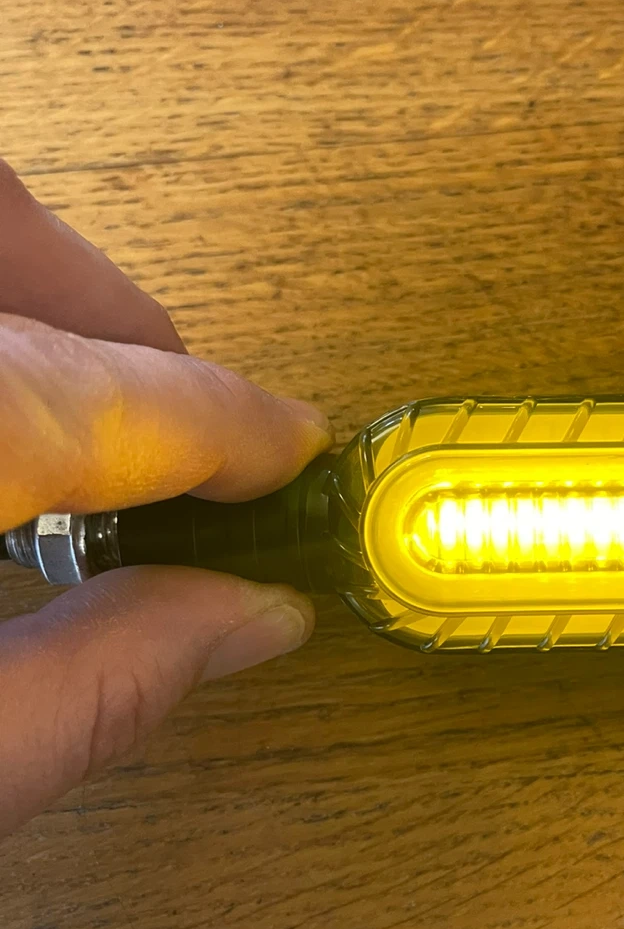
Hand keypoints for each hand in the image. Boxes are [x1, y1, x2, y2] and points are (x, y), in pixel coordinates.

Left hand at [0, 160, 332, 835]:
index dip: (223, 421)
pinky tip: (6, 414)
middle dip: (118, 315)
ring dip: (46, 304)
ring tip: (97, 403)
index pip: (105, 391)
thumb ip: (90, 690)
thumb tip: (244, 624)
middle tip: (189, 411)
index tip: (290, 447)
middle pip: (7, 239)